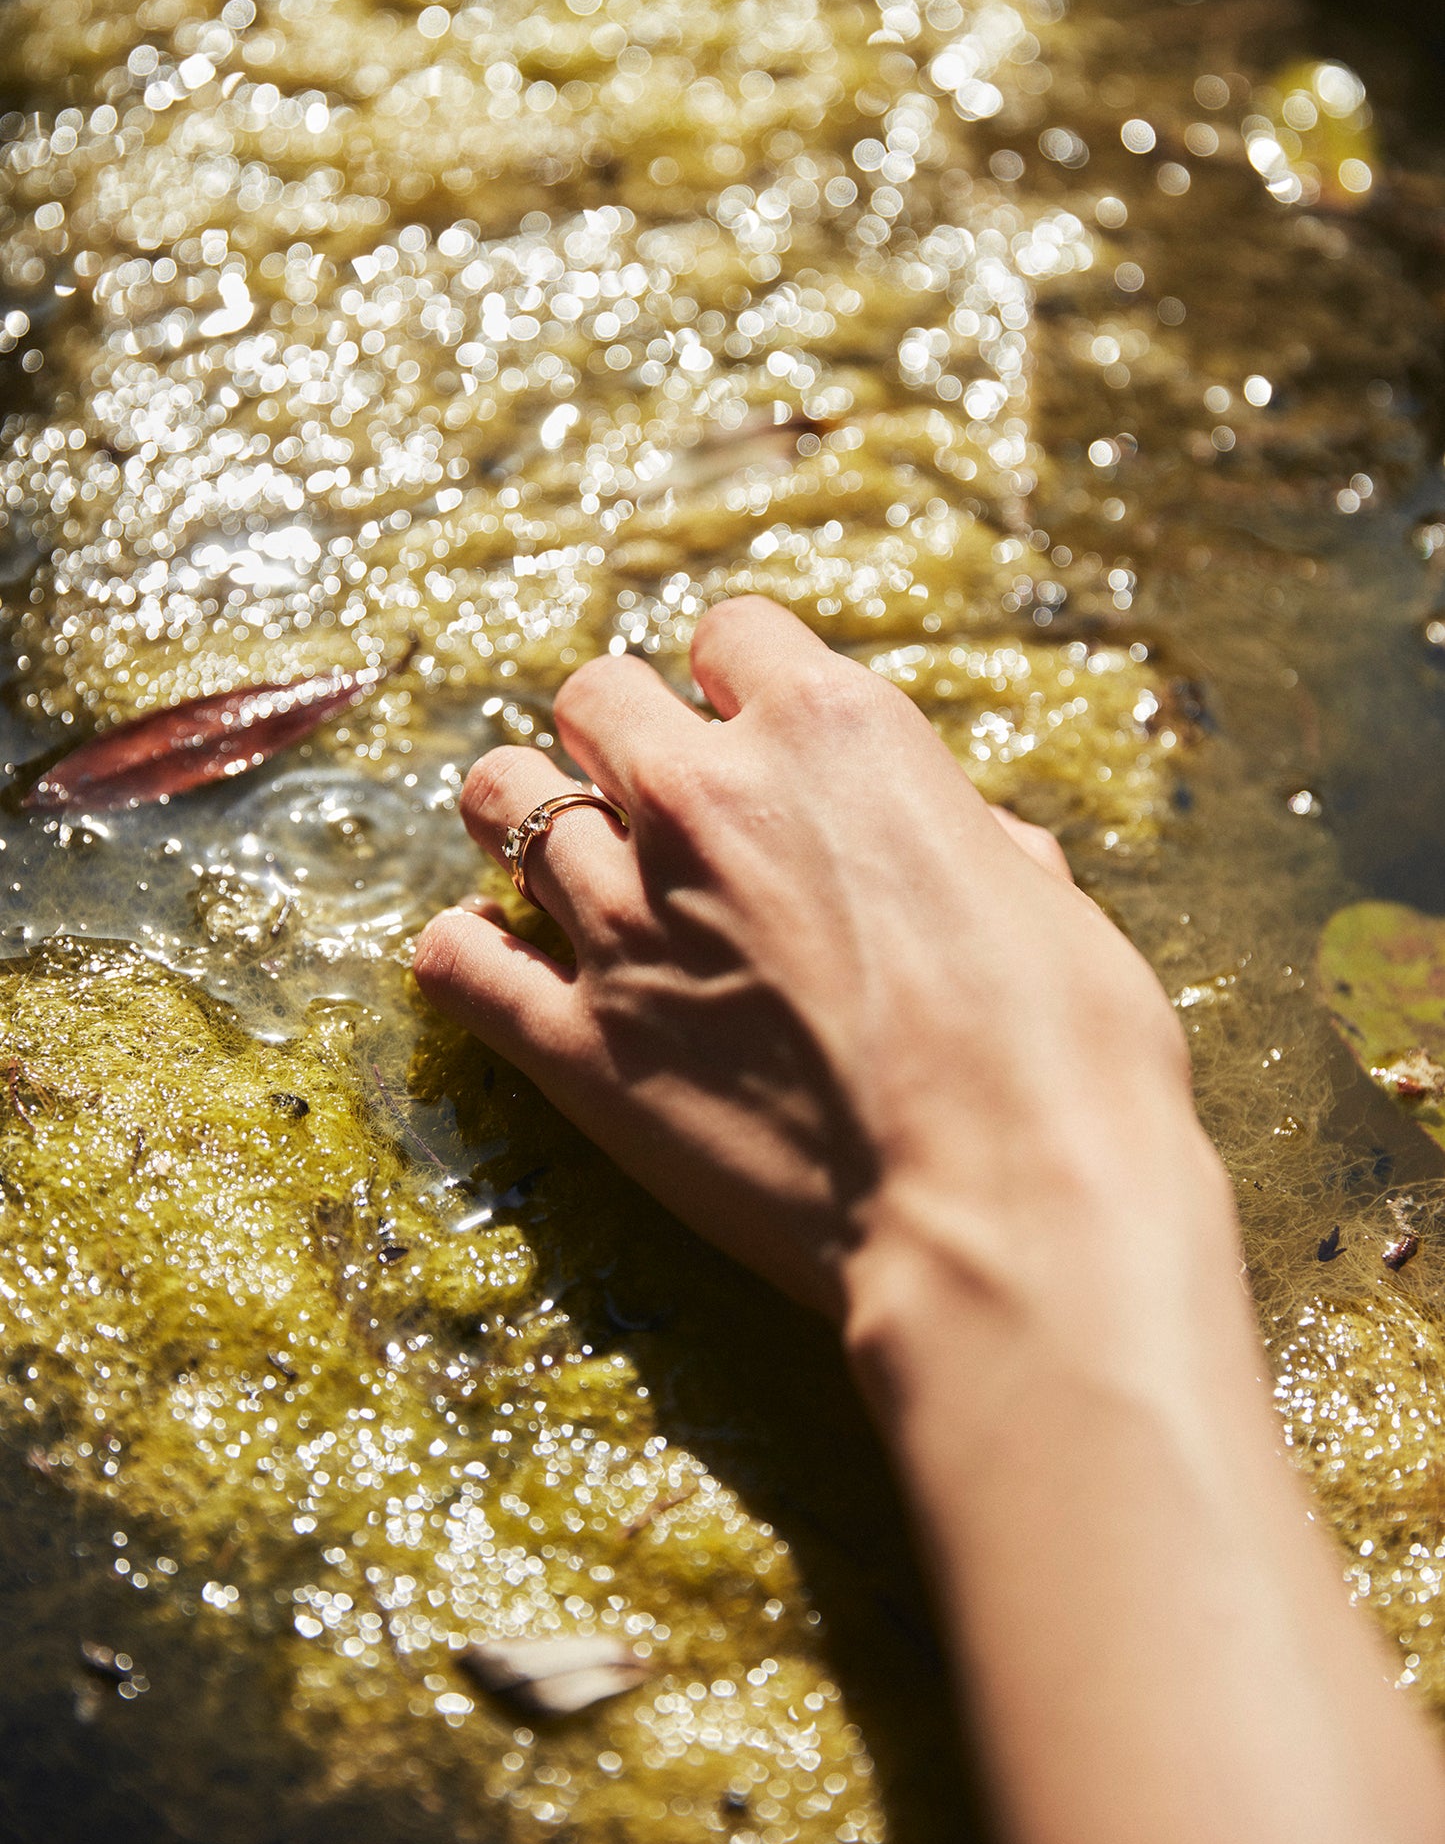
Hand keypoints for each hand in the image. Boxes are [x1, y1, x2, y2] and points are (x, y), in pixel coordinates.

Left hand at [414, 596, 1197, 1318]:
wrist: (1007, 1210)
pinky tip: (498, 960)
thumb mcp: (1039, 895)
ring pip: (499, 798)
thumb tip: (943, 836)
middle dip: (624, 735)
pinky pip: (453, 960)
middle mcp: (702, 800)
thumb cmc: (1064, 1052)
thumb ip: (953, 834)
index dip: (741, 679)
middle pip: (596, 697)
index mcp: (829, 733)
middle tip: (660, 799)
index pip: (731, 633)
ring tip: (565, 861)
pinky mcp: (575, 1045)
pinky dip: (466, 951)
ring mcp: (621, 918)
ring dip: (528, 815)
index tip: (751, 726)